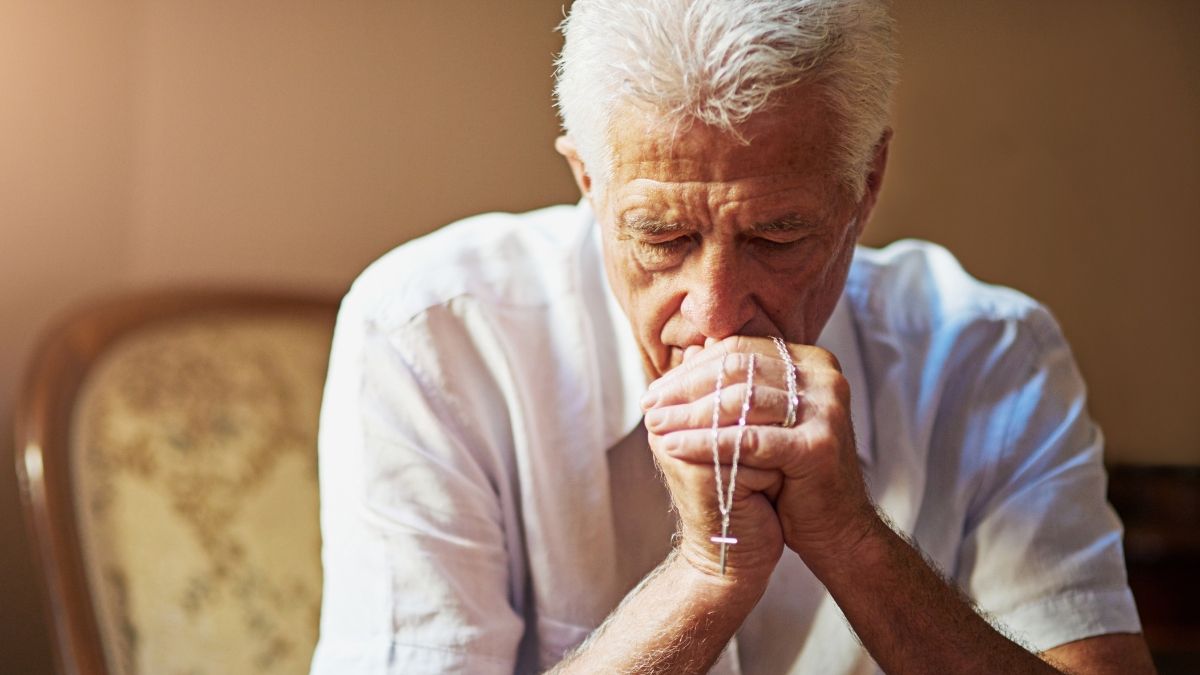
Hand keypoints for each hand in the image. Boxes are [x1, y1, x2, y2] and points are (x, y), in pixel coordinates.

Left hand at [643, 336, 876, 568]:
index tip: (656, 389)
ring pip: (741, 400)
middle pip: (738, 368)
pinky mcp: (819, 445)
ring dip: (689, 413)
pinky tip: (673, 447)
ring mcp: (826, 409)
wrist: (833, 528)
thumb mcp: (764, 419)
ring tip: (654, 425)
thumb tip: (691, 348)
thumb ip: (736, 383)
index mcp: (812, 361)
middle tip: (648, 404)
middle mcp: (825, 377)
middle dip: (685, 387)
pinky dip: (705, 442)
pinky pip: (748, 440)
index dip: (693, 368)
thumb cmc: (790, 472)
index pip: (740, 349)